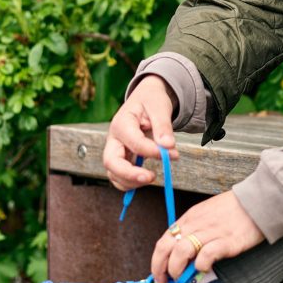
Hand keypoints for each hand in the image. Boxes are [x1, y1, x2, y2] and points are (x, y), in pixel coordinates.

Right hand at [103, 75, 178, 191]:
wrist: (146, 99)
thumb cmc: (151, 100)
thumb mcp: (159, 106)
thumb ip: (163, 126)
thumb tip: (168, 146)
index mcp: (121, 123)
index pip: (133, 142)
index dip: (151, 151)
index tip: (171, 154)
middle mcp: (114, 139)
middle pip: (111, 162)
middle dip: (130, 174)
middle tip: (151, 177)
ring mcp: (115, 150)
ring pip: (113, 173)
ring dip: (131, 182)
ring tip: (152, 177)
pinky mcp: (121, 159)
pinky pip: (119, 177)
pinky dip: (130, 183)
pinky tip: (146, 179)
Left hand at [151, 190, 264, 282]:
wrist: (257, 201)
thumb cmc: (232, 209)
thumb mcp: (206, 213)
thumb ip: (193, 229)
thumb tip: (182, 252)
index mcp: (189, 218)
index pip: (164, 240)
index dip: (157, 260)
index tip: (159, 274)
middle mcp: (196, 224)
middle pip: (166, 247)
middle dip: (160, 268)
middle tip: (164, 281)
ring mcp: (211, 233)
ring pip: (181, 251)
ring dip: (176, 268)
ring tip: (180, 279)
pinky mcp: (227, 241)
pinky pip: (206, 255)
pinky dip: (200, 265)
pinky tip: (204, 269)